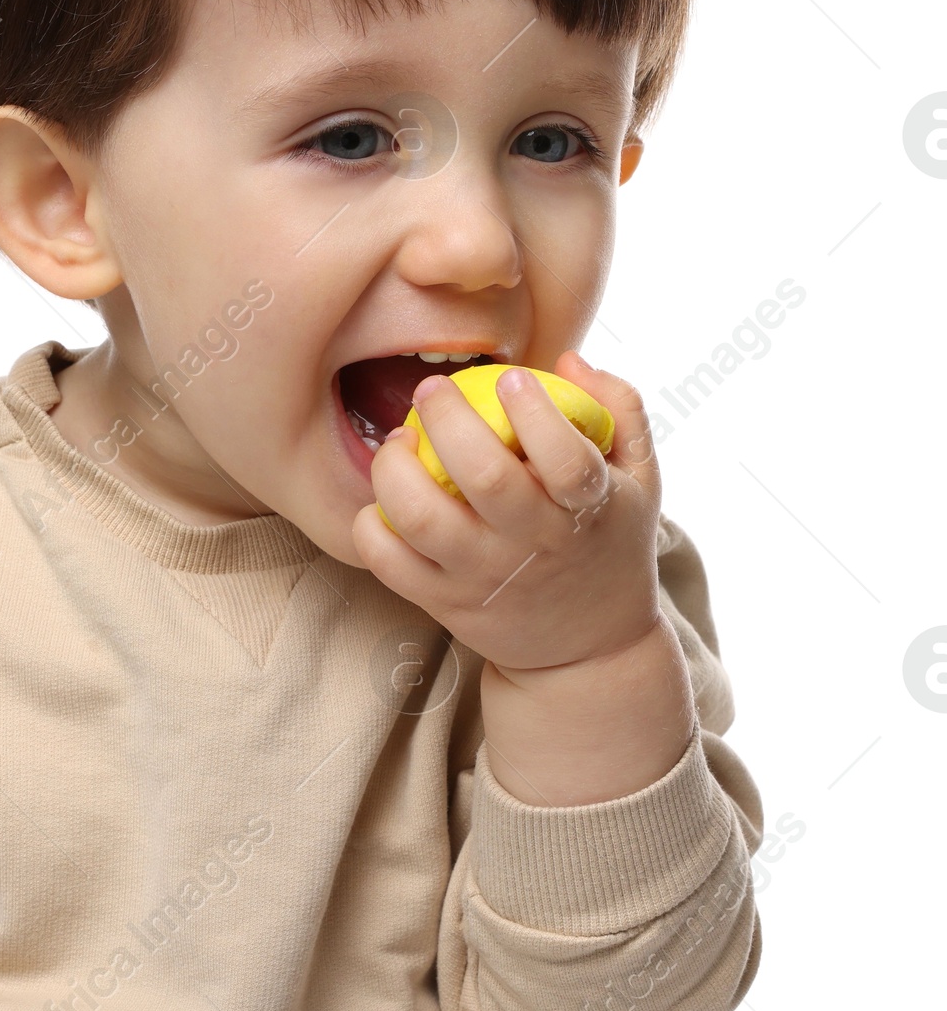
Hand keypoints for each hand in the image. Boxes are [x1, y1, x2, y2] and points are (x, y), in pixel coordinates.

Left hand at [350, 352, 693, 803]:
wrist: (588, 650)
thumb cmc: (607, 542)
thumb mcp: (638, 479)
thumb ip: (618, 409)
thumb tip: (566, 360)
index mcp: (586, 510)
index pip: (564, 458)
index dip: (534, 410)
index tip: (511, 377)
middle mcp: (532, 545)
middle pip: (483, 476)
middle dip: (447, 419)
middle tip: (432, 391)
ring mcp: (482, 576)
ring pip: (422, 518)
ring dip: (396, 469)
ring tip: (399, 442)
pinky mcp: (442, 603)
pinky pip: (387, 562)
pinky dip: (371, 524)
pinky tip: (384, 496)